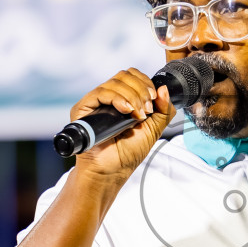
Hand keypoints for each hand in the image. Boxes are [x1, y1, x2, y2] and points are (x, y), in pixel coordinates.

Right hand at [69, 68, 176, 184]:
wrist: (111, 170)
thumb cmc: (128, 154)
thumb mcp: (154, 129)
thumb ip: (163, 109)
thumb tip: (164, 88)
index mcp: (124, 99)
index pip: (133, 76)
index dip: (145, 82)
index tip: (153, 99)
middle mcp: (109, 98)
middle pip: (125, 75)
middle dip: (141, 90)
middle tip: (146, 109)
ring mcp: (95, 102)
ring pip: (115, 82)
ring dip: (132, 97)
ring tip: (137, 116)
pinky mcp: (83, 108)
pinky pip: (101, 92)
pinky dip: (118, 99)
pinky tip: (126, 111)